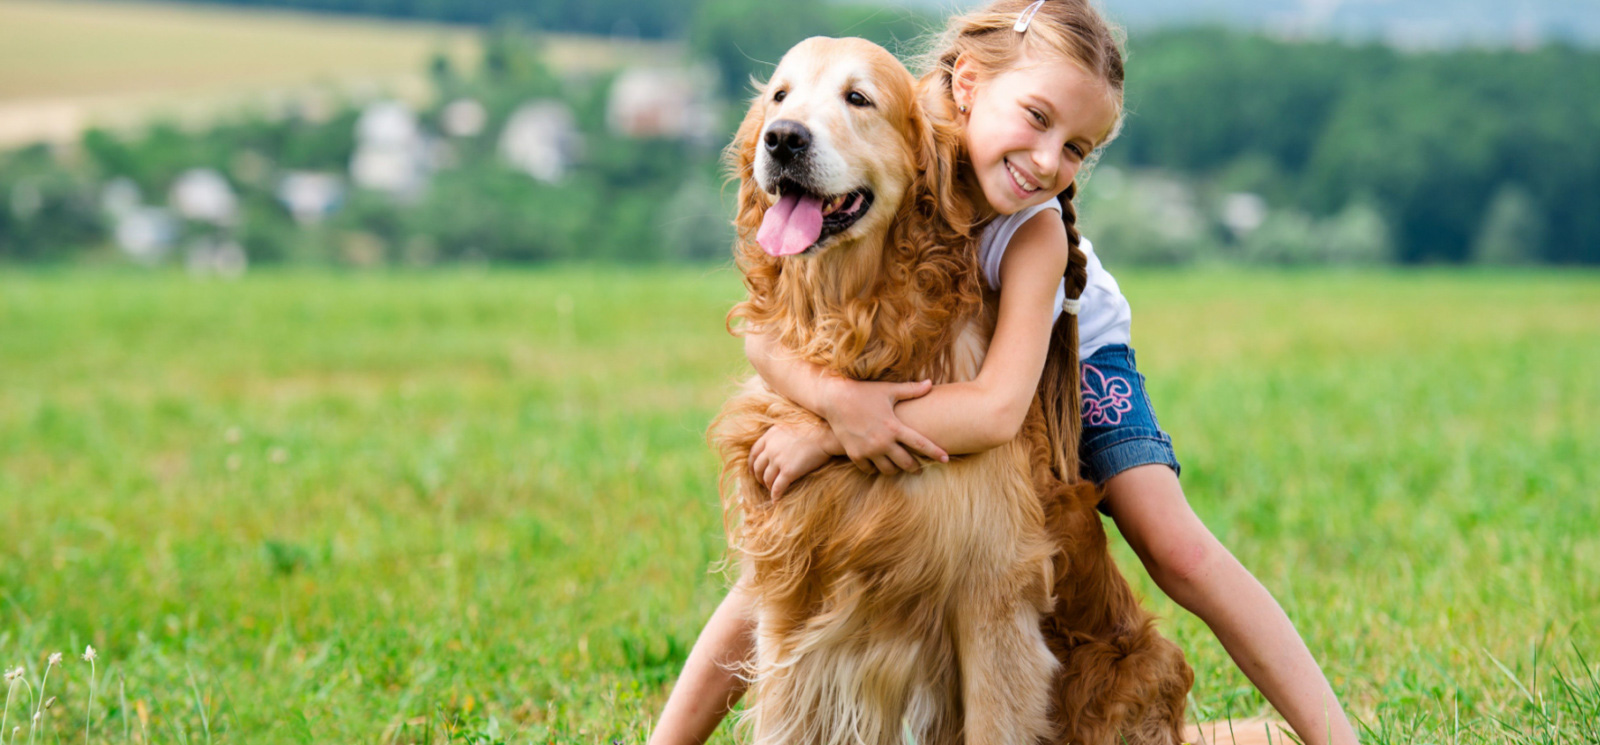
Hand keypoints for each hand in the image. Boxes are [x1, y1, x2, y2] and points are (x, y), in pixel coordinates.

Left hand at [750, 423, 834, 498]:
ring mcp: (778, 460)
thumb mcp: (788, 426)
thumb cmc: (812, 429)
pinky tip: (776, 501)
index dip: (751, 464)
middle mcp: (771, 448)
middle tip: (763, 483)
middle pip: (758, 467)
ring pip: (767, 479)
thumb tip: (774, 445)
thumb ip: (777, 435)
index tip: (753, 471)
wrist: (825, 435)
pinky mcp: (788, 471)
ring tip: (772, 491)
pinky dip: (775, 496)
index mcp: (769, 436)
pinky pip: (778, 487)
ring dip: (768, 487)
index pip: (753, 453)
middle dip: (759, 477)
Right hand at [819, 378, 948, 474]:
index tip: (946, 459)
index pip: (921, 444)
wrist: (834, 398)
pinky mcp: (855, 454)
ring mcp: (868, 450)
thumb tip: (930, 383)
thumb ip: (911, 390)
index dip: (935, 452)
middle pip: (906, 463)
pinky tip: (878, 464)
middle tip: (919, 468)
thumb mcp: (889, 390)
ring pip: (889, 470)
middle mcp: (883, 442)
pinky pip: (869, 470)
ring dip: (896, 470)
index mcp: (894, 427)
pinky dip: (876, 469)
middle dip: (916, 467)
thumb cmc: (863, 392)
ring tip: (898, 466)